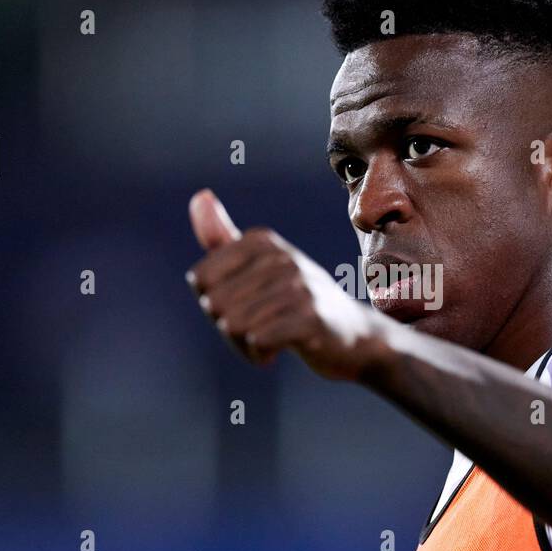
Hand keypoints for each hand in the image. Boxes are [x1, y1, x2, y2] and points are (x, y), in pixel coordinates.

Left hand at [186, 189, 391, 379]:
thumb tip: (200, 195)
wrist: (351, 334)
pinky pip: (258, 340)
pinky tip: (275, 353)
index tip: (241, 307)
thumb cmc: (295, 302)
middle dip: (228, 328)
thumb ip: (222, 238)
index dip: (212, 303)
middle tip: (256, 329)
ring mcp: (300, 286)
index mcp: (261, 241)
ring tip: (267, 342)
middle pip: (215, 304)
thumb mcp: (257, 266)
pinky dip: (259, 355)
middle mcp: (281, 257)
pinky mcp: (311, 318)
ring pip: (234, 325)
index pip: (200, 279)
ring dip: (244, 345)